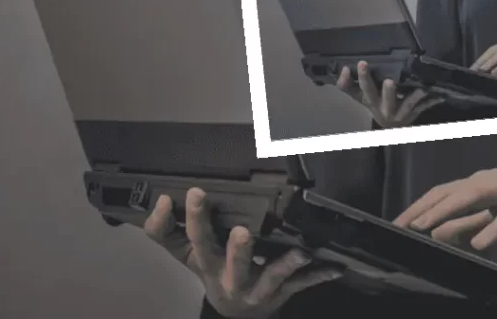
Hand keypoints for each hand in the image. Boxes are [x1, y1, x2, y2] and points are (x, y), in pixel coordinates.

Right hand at [143, 188, 341, 317]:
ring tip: (301, 252)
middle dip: (238, 250)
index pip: (193, 240)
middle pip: (232, 264)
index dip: (192, 219)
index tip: (192, 191)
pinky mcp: (282, 293)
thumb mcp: (187, 254)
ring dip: (285, 264)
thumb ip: (168, 230)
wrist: (234, 314)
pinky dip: (319, 274)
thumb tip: (159, 200)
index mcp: (207, 263)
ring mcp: (258, 289)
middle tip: (242, 230)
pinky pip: (303, 284)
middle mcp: (231, 279)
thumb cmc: (213, 270)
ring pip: (271, 277)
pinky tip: (336, 268)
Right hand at [335, 61, 440, 127]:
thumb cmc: (375, 104)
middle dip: (387, 92)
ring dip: (414, 97)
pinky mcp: (414, 114)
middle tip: (389, 81)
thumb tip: (343, 70)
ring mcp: (401, 113)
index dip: (361, 78)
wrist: (390, 127)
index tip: (361, 63)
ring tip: (422, 89)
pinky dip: (432, 101)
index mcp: (371, 101)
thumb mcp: (361, 96)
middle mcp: (385, 108)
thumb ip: (349, 84)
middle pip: (385, 100)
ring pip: (408, 105)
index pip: (361, 89)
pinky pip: (424, 107)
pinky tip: (440, 95)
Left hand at [393, 158, 496, 250]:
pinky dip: (494, 228)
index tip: (396, 224)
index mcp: (483, 183)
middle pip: (452, 191)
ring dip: (448, 211)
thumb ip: (470, 222)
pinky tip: (480, 243)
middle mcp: (493, 181)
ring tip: (425, 229)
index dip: (419, 207)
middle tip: (399, 227)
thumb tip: (437, 233)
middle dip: (424, 209)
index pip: (443, 193)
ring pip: (475, 195)